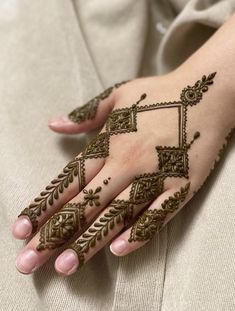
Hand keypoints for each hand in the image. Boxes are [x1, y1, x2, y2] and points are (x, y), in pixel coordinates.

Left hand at [12, 71, 233, 275]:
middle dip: (55, 234)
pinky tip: (119, 250)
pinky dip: (139, 232)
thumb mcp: (118, 96)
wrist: (207, 93)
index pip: (68, 181)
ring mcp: (156, 175)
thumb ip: (85, 114)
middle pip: (85, 203)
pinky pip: (158, 214)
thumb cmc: (159, 94)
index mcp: (110, 142)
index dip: (43, 207)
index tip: (20, 230)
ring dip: (90, 241)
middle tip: (29, 262)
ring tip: (65, 266)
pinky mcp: (182, 186)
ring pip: (117, 213)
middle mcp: (128, 162)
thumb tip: (53, 124)